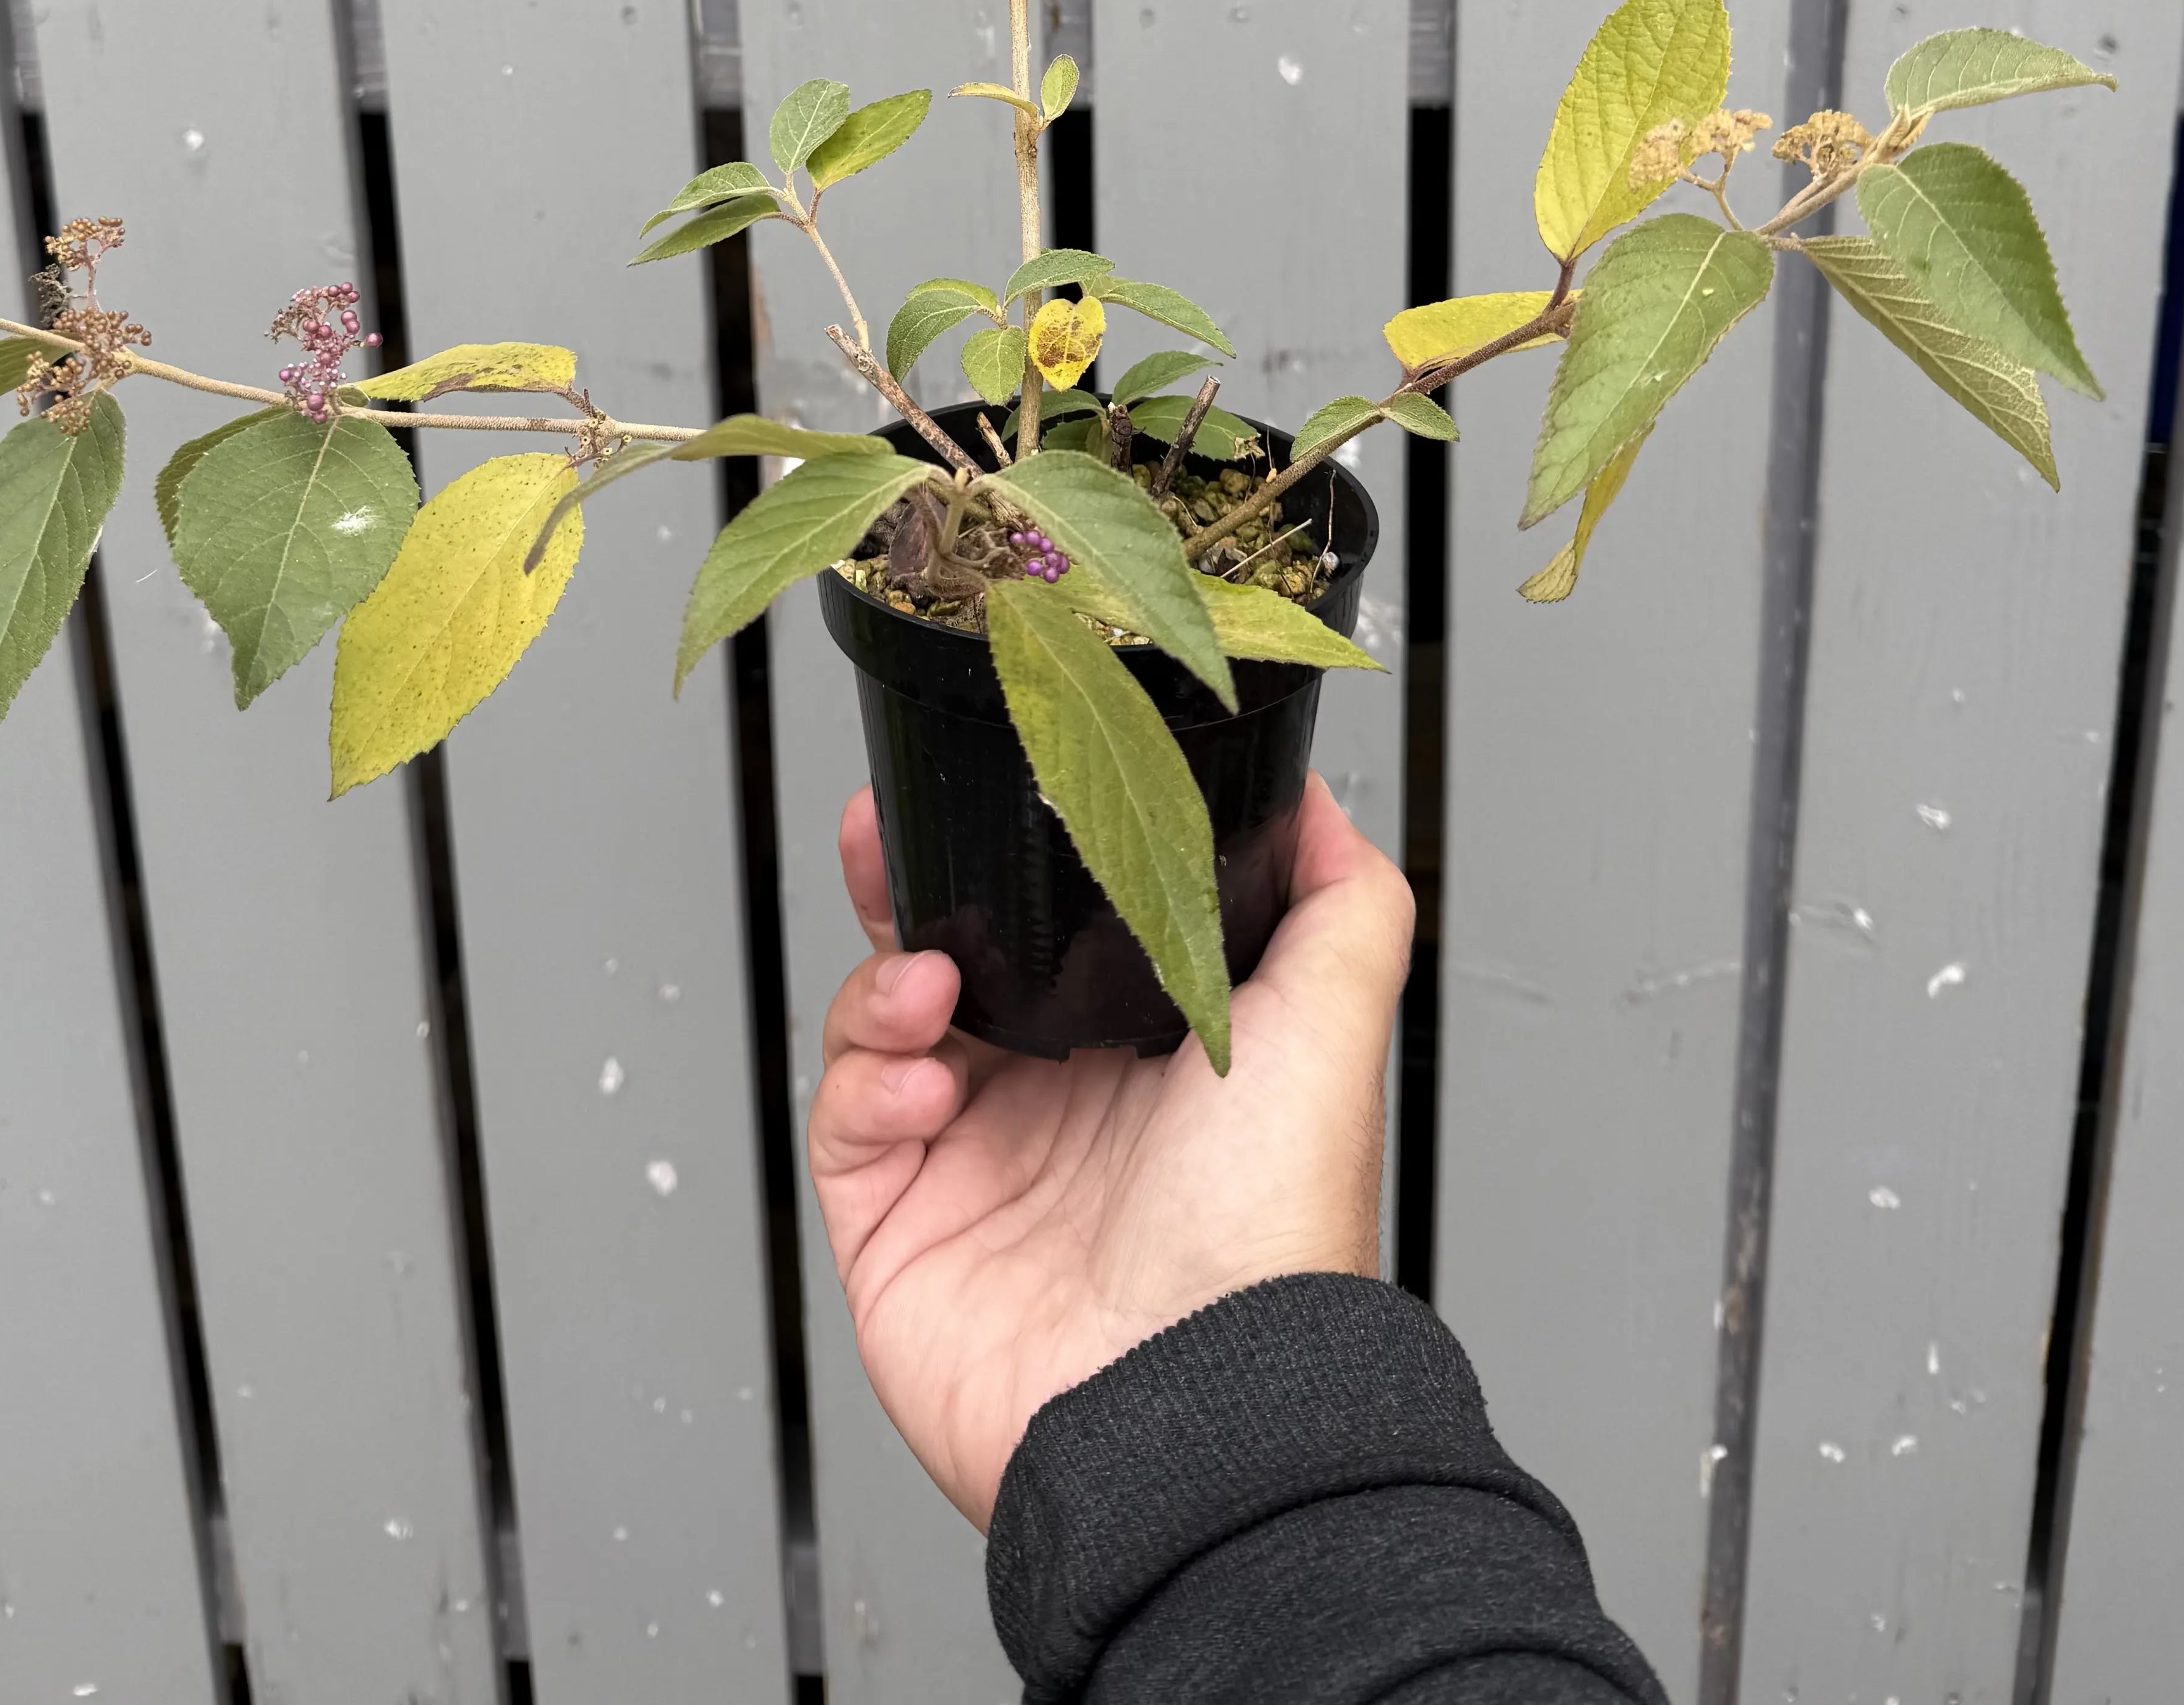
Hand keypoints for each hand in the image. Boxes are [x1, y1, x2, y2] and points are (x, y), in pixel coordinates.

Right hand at [807, 772, 1413, 1528]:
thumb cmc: (1270, 1230)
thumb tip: (1315, 802)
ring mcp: (967, 1165)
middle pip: (946, 959)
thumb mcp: (1332, 1028)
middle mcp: (1050, 1103)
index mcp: (1140, 1054)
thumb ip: (1340, 900)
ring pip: (881, 1028)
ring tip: (930, 983)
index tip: (979, 782)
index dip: (1006, 853)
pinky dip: (863, 1079)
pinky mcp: (895, 1228)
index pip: (1050, 925)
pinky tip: (921, 1080)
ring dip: (887, 981)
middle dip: (902, 887)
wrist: (1194, 1401)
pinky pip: (843, 1122)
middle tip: (877, 832)